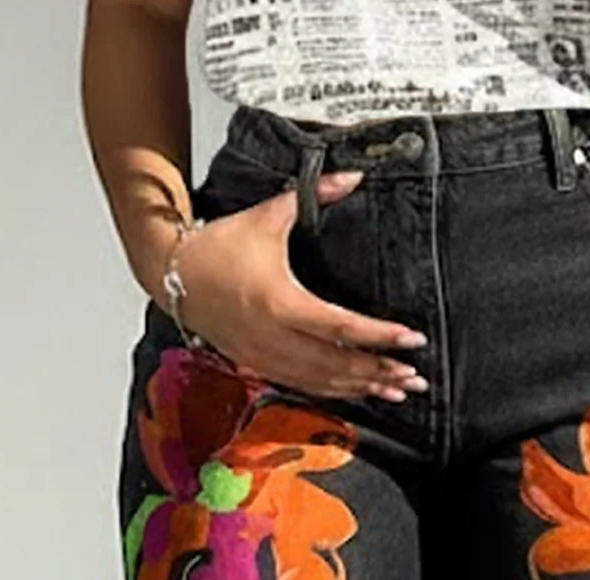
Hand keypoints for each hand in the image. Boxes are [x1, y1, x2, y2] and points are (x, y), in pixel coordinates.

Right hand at [170, 169, 428, 402]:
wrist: (174, 275)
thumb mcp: (267, 216)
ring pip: (323, 383)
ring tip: (398, 389)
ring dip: (363, 388)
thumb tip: (351, 176)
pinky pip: (305, 386)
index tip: (411, 340)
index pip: (340, 326)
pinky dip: (337, 392)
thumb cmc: (218, 246)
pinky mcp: (259, 365)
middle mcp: (272, 337)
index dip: (379, 336)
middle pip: (336, 365)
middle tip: (414, 376)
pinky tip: (362, 392)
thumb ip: (313, 195)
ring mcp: (265, 356)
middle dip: (379, 371)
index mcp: (278, 301)